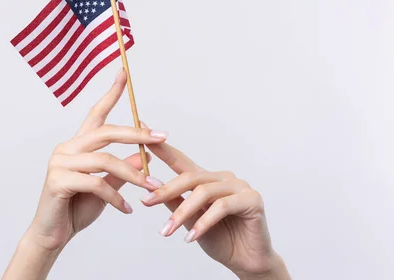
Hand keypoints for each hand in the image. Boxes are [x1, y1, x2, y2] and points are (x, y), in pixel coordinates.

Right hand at [4, 70, 167, 279]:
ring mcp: (60, 162)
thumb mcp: (106, 188)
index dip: (111, 93)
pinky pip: (96, 184)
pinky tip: (127, 209)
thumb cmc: (77, 209)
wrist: (52, 235)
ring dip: (134, 174)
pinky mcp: (58, 180)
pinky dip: (116, 197)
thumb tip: (145, 154)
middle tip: (162, 137)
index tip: (124, 72)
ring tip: (152, 189)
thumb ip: (122, 170)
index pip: (96, 114)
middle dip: (137, 134)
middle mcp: (67, 148)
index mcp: (77, 145)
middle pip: (106, 132)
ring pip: (105, 160)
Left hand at [141, 132, 290, 279]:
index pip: (180, 160)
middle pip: (189, 177)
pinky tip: (191, 236)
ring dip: (182, 213)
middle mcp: (222, 178)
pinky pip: (221, 207)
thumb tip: (152, 189)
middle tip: (146, 201)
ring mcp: (239, 186)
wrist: (247, 262)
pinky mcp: (251, 199)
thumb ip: (176, 203)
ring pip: (203, 192)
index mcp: (206, 180)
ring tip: (168, 230)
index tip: (141, 132)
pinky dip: (203, 222)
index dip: (161, 148)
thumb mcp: (190, 221)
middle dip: (165, 190)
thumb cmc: (221, 240)